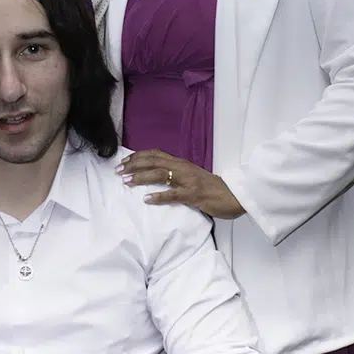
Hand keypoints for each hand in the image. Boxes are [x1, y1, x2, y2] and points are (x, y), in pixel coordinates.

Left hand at [118, 149, 244, 218]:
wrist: (234, 195)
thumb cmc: (212, 188)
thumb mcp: (191, 176)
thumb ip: (176, 174)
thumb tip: (158, 175)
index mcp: (181, 163)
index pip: (156, 154)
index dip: (138, 156)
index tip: (124, 162)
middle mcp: (182, 168)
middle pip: (154, 161)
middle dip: (134, 165)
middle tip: (119, 171)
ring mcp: (188, 180)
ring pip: (160, 174)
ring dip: (141, 177)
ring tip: (127, 182)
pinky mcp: (194, 194)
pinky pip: (173, 194)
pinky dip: (159, 196)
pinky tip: (147, 199)